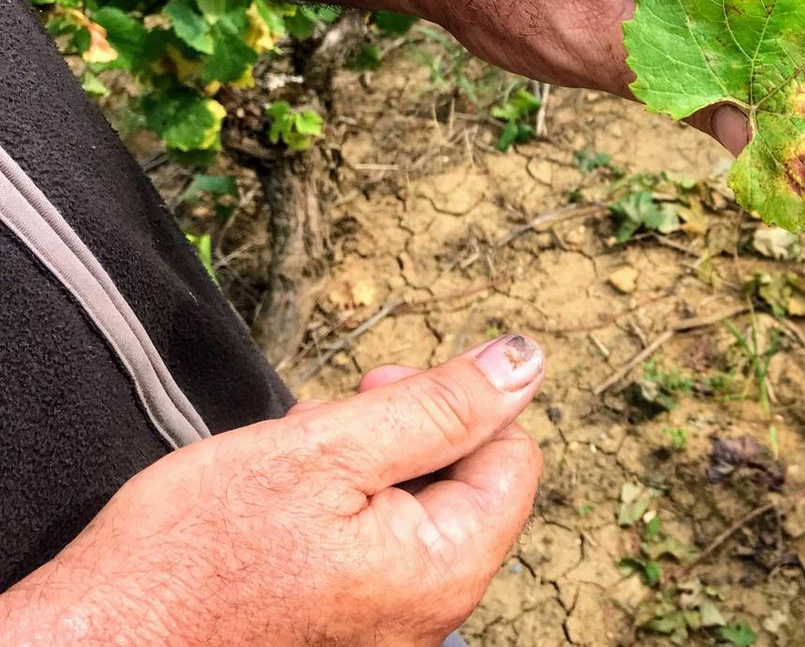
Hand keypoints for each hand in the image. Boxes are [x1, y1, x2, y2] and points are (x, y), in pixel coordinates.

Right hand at [0, 335, 544, 644]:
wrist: (100, 639)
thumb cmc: (195, 551)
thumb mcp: (327, 449)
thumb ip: (439, 407)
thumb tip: (523, 364)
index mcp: (446, 569)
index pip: (512, 457)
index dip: (457, 405)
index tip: (382, 391)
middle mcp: (432, 613)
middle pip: (464, 486)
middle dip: (403, 437)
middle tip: (325, 428)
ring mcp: (390, 629)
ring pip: (414, 512)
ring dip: (365, 469)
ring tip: (292, 469)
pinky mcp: (348, 633)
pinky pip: (375, 552)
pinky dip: (341, 513)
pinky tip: (285, 507)